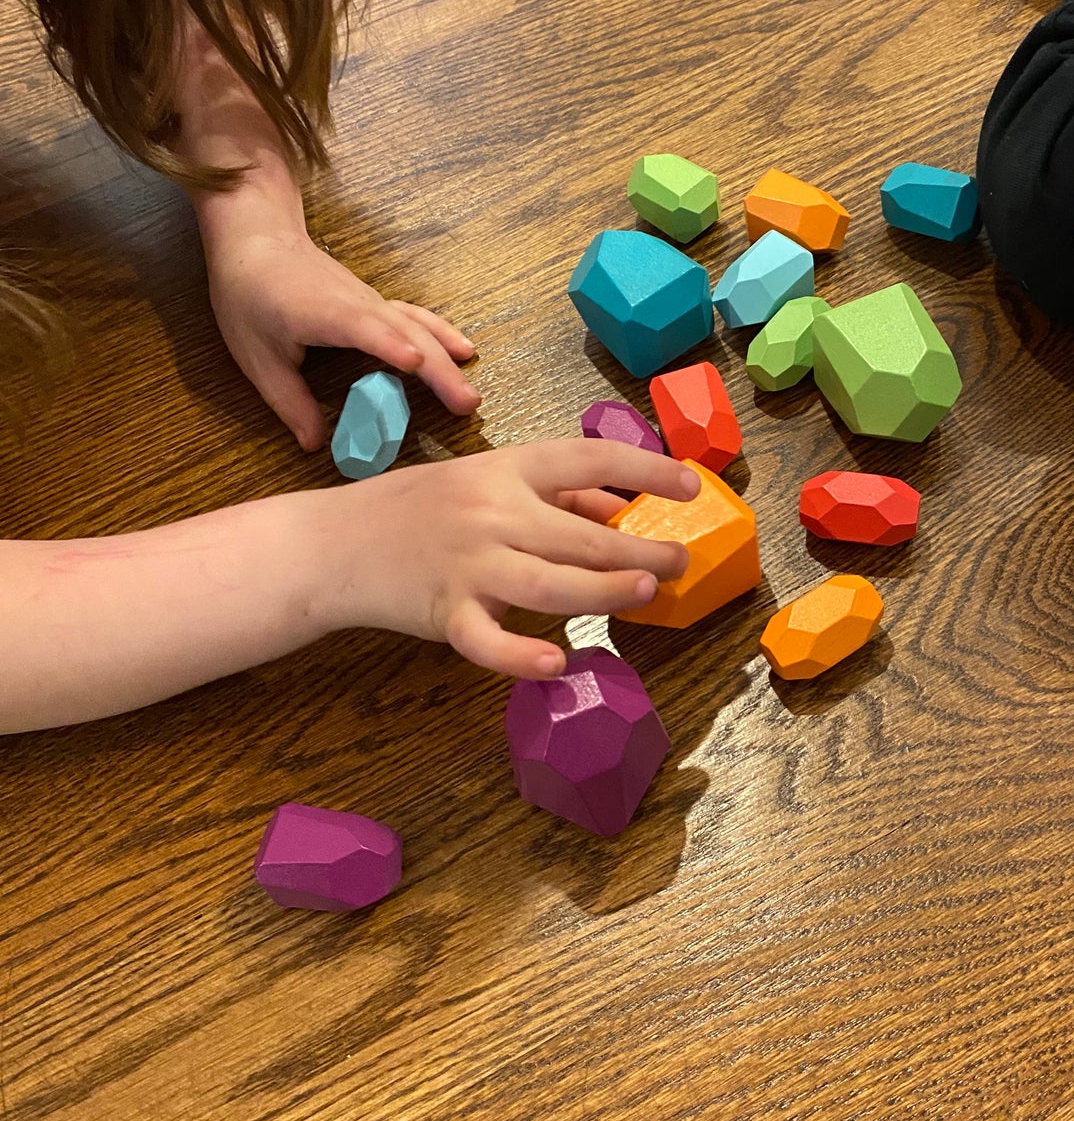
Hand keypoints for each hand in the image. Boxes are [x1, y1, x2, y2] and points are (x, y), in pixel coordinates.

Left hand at [205, 227, 480, 447]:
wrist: (258, 240)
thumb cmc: (250, 296)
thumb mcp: (257, 356)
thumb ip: (289, 401)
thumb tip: (316, 445)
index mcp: (323, 312)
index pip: (362, 327)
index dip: (388, 344)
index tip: (414, 363)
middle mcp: (357, 304)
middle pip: (405, 332)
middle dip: (437, 369)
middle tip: (466, 405)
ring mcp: (372, 301)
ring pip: (417, 327)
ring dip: (446, 359)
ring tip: (470, 394)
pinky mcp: (376, 303)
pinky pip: (415, 317)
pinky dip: (441, 334)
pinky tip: (464, 352)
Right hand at [315, 439, 698, 677]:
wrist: (335, 543)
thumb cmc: (420, 508)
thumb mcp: (488, 481)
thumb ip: (554, 492)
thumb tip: (623, 507)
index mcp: (507, 469)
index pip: (588, 459)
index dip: (645, 470)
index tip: (691, 484)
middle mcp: (492, 512)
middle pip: (581, 533)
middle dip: (640, 546)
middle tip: (680, 560)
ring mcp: (469, 563)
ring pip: (551, 582)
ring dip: (606, 589)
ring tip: (648, 591)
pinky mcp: (446, 612)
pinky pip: (489, 640)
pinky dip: (522, 654)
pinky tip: (559, 662)